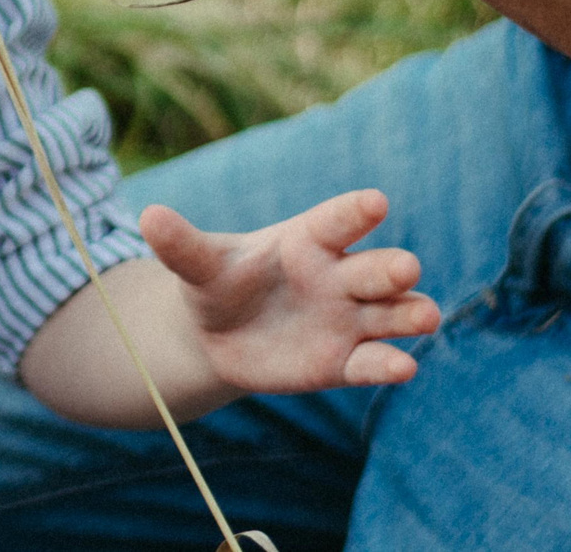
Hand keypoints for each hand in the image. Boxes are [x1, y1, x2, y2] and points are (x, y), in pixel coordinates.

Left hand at [143, 189, 440, 393]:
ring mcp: (348, 320)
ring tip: (423, 316)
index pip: (338, 220)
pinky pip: (372, 362)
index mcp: (308, 239)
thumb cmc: (217, 285)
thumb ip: (181, 244)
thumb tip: (147, 215)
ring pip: (392, 313)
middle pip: (376, 268)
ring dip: (410, 314)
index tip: (376, 202)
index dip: (356, 211)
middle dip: (393, 268)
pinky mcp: (345, 362)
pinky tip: (402, 368)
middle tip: (406, 268)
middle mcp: (339, 276)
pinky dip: (388, 365)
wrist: (217, 337)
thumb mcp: (197, 265)